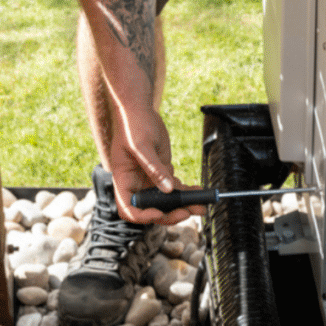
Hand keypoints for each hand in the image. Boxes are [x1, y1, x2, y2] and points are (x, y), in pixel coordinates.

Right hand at [104, 102, 204, 224]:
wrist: (139, 110)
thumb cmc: (132, 124)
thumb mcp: (141, 145)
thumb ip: (154, 168)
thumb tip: (168, 188)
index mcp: (123, 180)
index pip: (129, 208)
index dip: (143, 215)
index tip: (160, 213)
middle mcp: (136, 184)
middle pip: (151, 208)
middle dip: (169, 213)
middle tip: (187, 212)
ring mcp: (149, 179)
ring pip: (165, 200)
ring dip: (183, 205)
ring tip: (201, 206)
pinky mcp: (161, 171)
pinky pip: (173, 187)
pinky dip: (186, 191)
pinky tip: (198, 191)